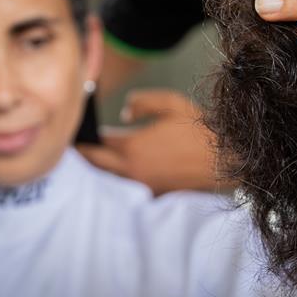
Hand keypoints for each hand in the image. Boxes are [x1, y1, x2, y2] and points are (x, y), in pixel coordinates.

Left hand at [76, 89, 220, 194]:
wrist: (225, 158)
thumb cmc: (199, 129)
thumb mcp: (170, 104)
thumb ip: (141, 102)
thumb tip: (124, 113)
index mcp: (132, 146)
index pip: (96, 142)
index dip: (85, 135)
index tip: (79, 129)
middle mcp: (132, 169)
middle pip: (94, 164)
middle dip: (82, 154)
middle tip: (71, 147)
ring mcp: (142, 185)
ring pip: (107, 179)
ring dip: (96, 169)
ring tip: (88, 159)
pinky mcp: (153, 195)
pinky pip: (126, 189)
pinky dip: (116, 181)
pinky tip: (115, 173)